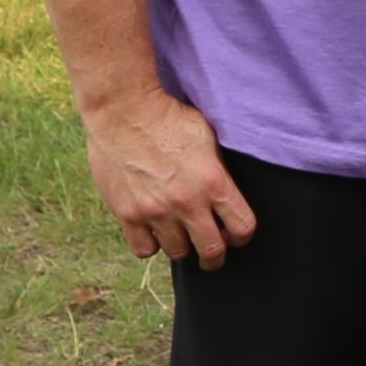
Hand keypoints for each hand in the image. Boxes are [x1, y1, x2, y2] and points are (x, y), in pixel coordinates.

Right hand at [81, 88, 255, 266]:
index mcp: (214, 182)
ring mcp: (156, 211)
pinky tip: (152, 229)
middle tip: (210, 251)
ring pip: (178, 252)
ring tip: (178, 232)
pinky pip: (144, 249)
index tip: (234, 235)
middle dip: (214, 255)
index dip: (241, 236)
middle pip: (211, 251)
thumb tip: (229, 194)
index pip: (243, 228)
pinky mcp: (127, 213)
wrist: (123, 110)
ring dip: (182, 246)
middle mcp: (187, 202)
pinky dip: (151, 243)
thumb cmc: (169, 117)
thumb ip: (220, 170)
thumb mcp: (208, 138)